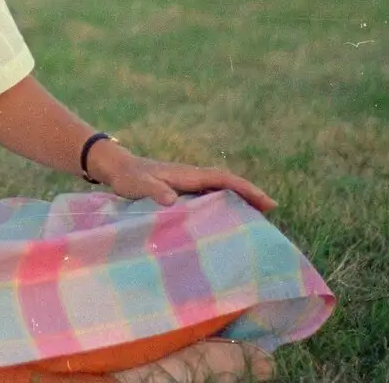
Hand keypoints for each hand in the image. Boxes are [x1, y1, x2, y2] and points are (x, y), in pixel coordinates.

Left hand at [92, 144, 276, 212]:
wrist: (117, 168)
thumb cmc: (128, 177)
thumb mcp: (137, 184)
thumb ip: (153, 190)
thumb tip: (172, 201)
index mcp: (188, 175)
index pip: (224, 179)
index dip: (246, 189)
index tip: (267, 202)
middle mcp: (193, 177)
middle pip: (229, 184)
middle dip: (250, 195)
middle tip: (271, 212)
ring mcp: (189, 184)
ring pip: (221, 190)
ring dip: (239, 200)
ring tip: (257, 219)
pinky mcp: (183, 192)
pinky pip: (210, 197)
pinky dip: (224, 205)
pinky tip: (227, 220)